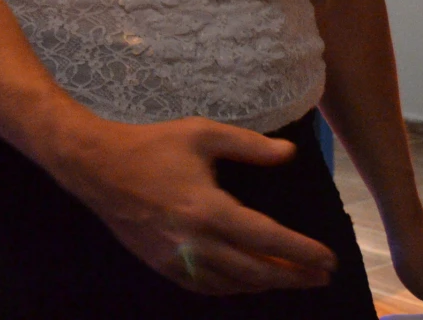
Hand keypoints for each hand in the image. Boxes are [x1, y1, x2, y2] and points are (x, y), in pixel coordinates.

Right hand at [47, 116, 338, 295]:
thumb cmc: (150, 146)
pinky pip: (206, 287)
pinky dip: (233, 289)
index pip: (267, 240)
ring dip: (266, 285)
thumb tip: (289, 153)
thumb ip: (249, 145)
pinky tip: (247, 282)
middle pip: (255, 271)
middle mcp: (196, 243)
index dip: (301, 252)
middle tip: (320, 277)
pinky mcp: (161, 265)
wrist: (96, 167)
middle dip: (292, 277)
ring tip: (291, 279)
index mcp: (209, 210)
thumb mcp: (202, 134)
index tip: (327, 259)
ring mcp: (177, 259)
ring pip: (232, 285)